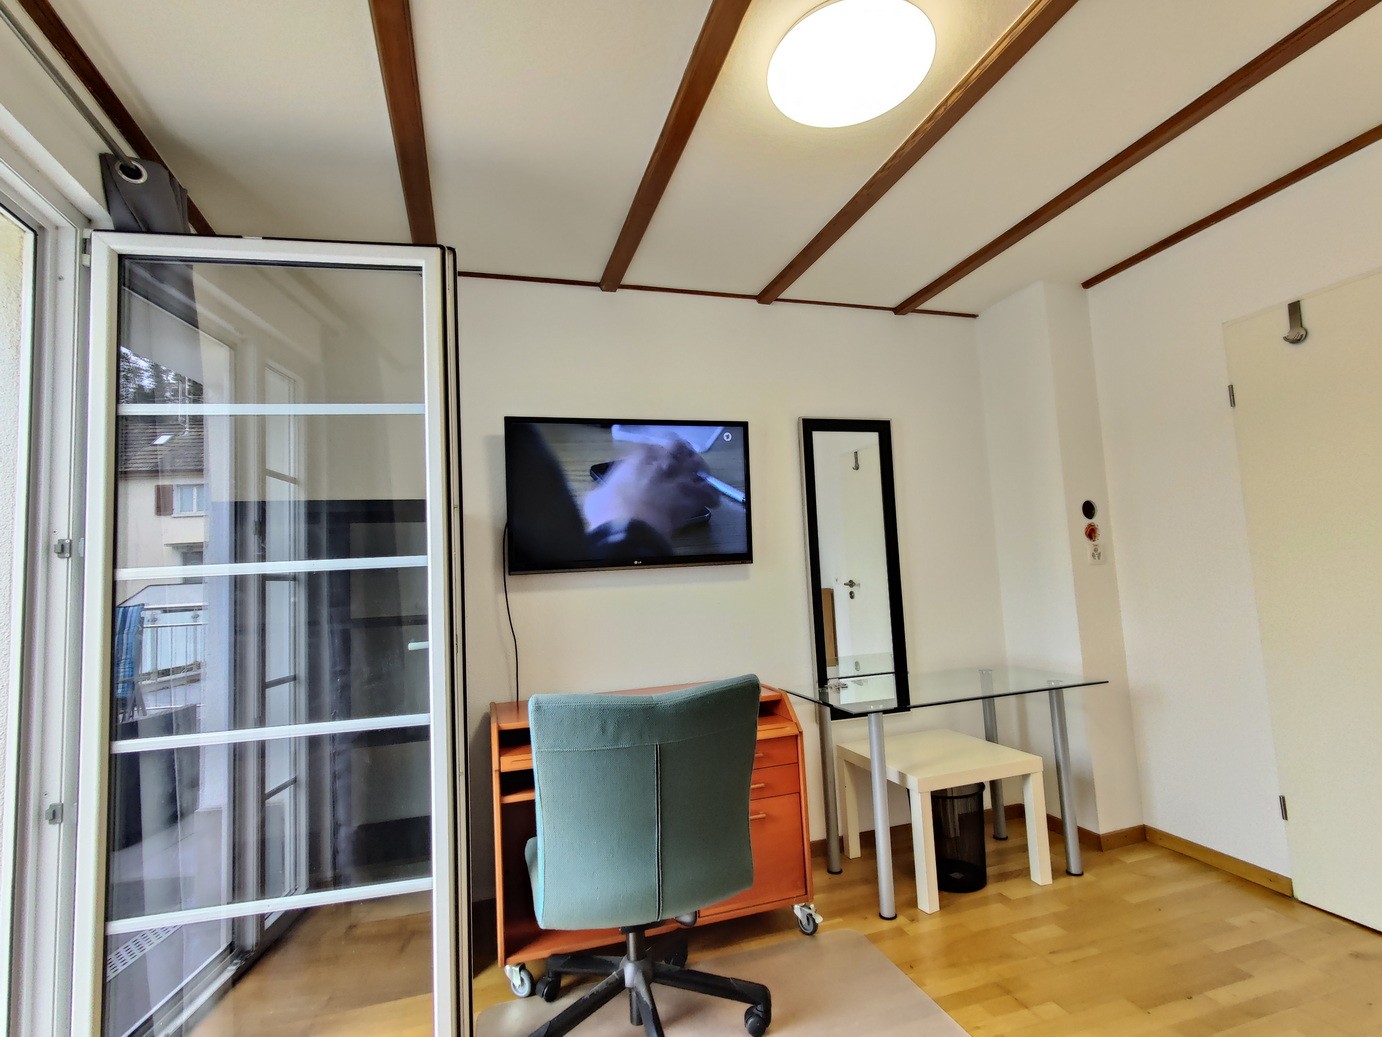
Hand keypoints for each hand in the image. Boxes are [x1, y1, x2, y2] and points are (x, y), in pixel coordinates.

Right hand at [582, 441, 718, 539]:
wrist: (629, 528)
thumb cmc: (608, 512)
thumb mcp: (596, 497)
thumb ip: (603, 491)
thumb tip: (600, 495)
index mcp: (637, 459)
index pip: (649, 447)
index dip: (653, 453)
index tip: (653, 460)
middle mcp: (661, 462)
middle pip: (678, 448)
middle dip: (681, 453)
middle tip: (682, 461)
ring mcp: (679, 477)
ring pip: (697, 464)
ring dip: (699, 470)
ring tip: (699, 477)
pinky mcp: (692, 496)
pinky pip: (709, 492)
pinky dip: (711, 496)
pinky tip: (711, 501)